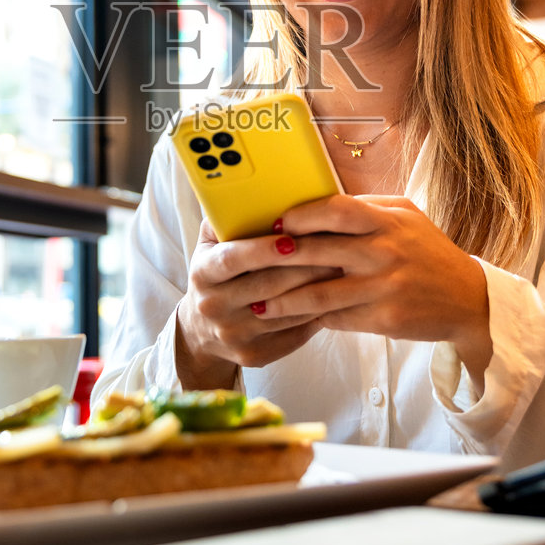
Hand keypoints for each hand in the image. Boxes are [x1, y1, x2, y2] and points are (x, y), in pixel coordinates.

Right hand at [175, 219, 338, 389]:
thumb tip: (255, 189)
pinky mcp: (253, 355)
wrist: (202, 330)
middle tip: (337, 250)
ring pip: (285, 311)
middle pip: (267, 286)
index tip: (290, 239)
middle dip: (304, 266)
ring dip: (317, 290)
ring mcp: (233, 334)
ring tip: (342, 270)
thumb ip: (228, 219)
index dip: (262, 249)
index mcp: (202, 273)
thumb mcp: (211, 245)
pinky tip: (333, 298)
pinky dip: (315, 315)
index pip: (233, 259)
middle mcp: (214, 306)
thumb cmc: (219, 273)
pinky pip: (293, 334)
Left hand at [252, 195, 491, 389]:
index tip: (277, 223)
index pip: (337, 209)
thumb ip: (365, 210)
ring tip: (258, 305)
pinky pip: (337, 319)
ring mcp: (384, 288)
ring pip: (320, 294)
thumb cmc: (428, 252)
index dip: (302, 216)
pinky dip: (311, 320)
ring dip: (283, 300)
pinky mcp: (384, 319)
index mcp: (388, 221)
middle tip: (249, 263)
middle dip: (278, 258)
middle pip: (319, 251)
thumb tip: (315, 203)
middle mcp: (385, 252)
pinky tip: (290, 321)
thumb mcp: (405, 218)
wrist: (468, 299)